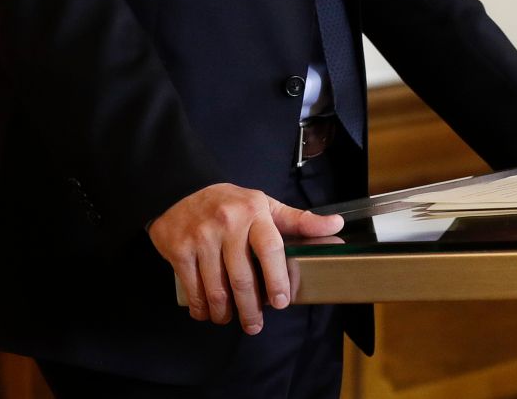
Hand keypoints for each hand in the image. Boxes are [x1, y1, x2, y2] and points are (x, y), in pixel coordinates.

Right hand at [148, 184, 342, 333]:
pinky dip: (201, 307)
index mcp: (255, 212)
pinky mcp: (180, 250)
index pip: (271, 248)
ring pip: (217, 288)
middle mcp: (228, 224)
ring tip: (231, 319)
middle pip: (243, 277)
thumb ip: (300, 220)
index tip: (282, 301)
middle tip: (255, 325)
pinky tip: (208, 313)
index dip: (277, 278)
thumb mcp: (266, 205)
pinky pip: (193, 287)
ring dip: (225, 312)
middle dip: (251, 308)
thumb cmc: (232, 204)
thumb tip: (336, 225)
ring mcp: (202, 237)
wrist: (182, 191)